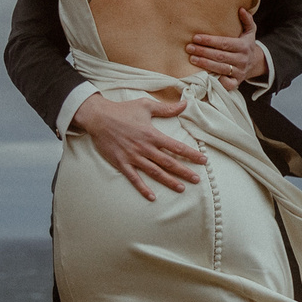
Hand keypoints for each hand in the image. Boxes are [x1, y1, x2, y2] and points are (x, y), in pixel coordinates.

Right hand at [70, 89, 203, 199]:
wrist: (98, 117)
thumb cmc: (122, 110)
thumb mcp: (145, 105)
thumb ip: (166, 108)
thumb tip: (185, 104)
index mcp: (152, 134)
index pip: (176, 147)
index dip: (191, 154)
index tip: (203, 160)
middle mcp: (145, 148)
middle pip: (168, 163)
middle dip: (184, 172)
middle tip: (197, 180)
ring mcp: (133, 157)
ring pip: (155, 172)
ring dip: (169, 181)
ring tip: (181, 188)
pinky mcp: (121, 163)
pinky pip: (134, 178)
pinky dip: (143, 188)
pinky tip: (152, 197)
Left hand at [188, 6, 266, 90]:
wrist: (256, 63)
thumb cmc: (247, 44)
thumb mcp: (250, 31)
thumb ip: (247, 20)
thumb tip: (241, 9)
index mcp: (244, 46)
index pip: (224, 43)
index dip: (210, 41)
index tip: (196, 37)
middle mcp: (242, 60)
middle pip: (220, 56)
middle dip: (203, 52)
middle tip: (189, 47)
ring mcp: (240, 72)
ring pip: (220, 68)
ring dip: (204, 64)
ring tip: (192, 58)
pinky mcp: (237, 82)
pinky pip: (226, 84)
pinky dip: (217, 81)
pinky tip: (205, 76)